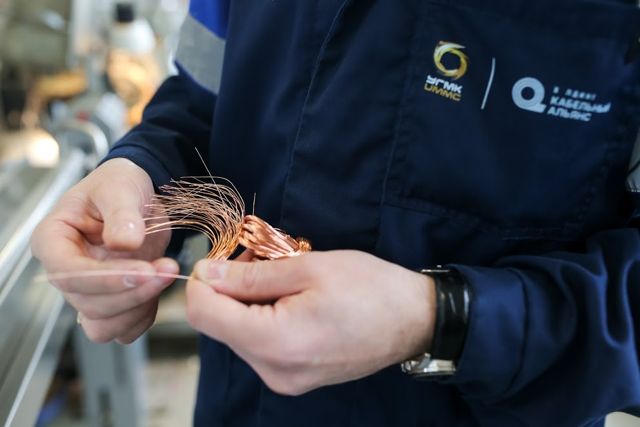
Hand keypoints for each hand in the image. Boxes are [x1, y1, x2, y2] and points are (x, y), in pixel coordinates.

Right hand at [31, 158, 178, 343]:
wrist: (139, 196)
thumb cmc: (119, 186)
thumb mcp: (120, 188)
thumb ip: (122, 214)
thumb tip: (124, 242)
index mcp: (53, 241)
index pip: (68, 272)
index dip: (104, 278)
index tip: (142, 270)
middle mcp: (67, 273)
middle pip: (89, 304)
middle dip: (132, 293)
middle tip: (168, 268)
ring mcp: (89, 292)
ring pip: (104, 325)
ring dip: (139, 308)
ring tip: (167, 274)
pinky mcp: (113, 303)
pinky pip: (124, 329)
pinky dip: (144, 317)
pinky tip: (160, 289)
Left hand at [185, 250, 434, 394]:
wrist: (415, 320)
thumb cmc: (370, 288)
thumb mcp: (310, 268)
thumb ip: (251, 275)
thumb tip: (207, 274)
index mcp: (275, 342)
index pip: (203, 314)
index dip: (201, 281)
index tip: (220, 257)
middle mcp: (273, 370)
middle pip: (219, 325)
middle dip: (229, 287)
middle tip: (260, 258)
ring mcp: (284, 380)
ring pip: (238, 334)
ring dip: (247, 301)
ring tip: (281, 276)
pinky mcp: (293, 380)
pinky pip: (259, 346)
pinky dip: (263, 318)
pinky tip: (290, 299)